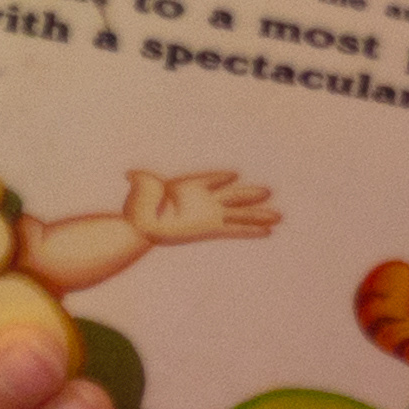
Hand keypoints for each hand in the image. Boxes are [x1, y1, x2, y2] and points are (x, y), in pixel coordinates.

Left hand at [125, 170, 276, 246]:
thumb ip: (142, 181)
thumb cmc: (139, 209)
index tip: (233, 174)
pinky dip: (250, 231)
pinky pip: (235, 230)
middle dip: (249, 195)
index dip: (219, 177)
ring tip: (278, 216)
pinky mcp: (211, 230)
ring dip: (257, 214)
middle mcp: (203, 201)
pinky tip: (266, 233)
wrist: (140, 231)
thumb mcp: (142, 189)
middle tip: (269, 191)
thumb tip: (130, 176)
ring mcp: (209, 216)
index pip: (208, 179)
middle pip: (231, 195)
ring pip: (238, 213)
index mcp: (190, 187)